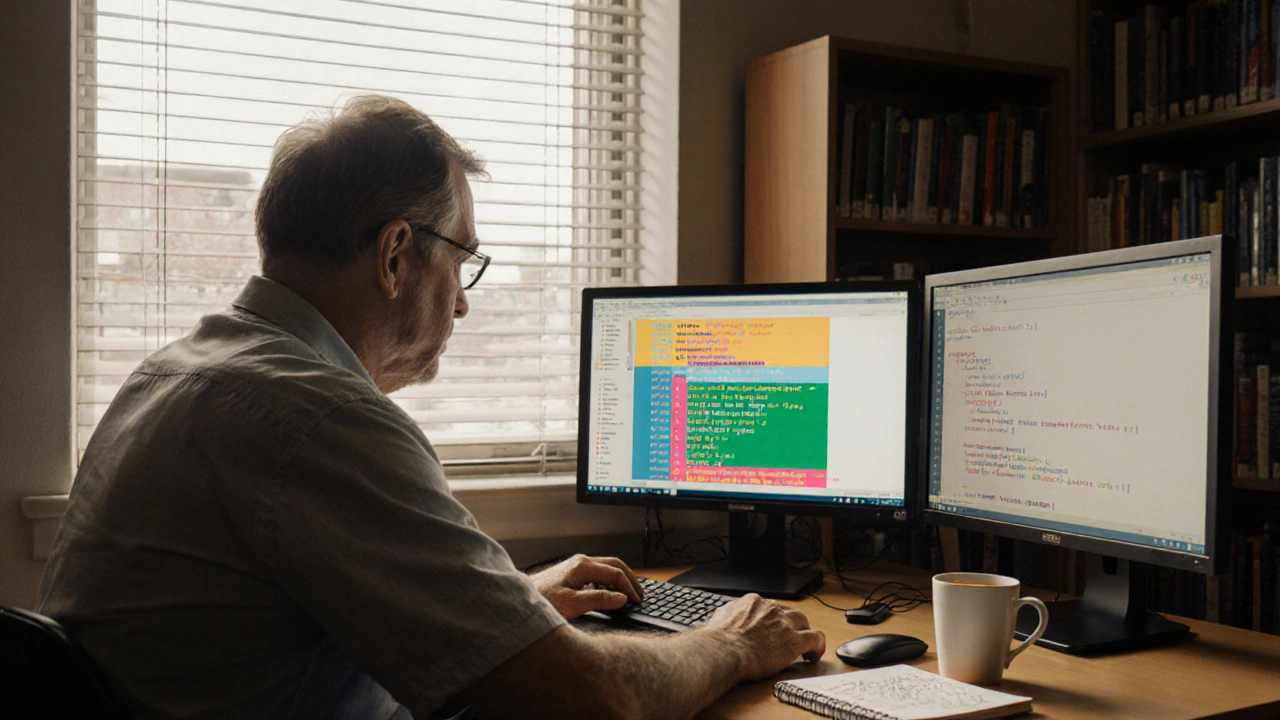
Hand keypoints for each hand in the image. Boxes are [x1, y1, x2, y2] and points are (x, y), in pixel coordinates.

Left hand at [530, 554, 643, 619]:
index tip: (636, 602)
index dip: (629, 588)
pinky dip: (608, 584)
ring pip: (606, 569)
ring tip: (628, 596)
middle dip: (630, 580)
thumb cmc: (542, 601)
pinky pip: (597, 575)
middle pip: (615, 565)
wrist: (519, 600)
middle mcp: (581, 562)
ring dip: (620, 581)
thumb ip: (599, 600)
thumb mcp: (572, 604)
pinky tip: (609, 596)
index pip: (615, 573)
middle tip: (640, 596)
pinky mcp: (572, 574)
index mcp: (583, 566)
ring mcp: (576, 566)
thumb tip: (622, 598)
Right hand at [703, 594, 825, 681]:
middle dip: (790, 624)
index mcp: (753, 602)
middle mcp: (771, 608)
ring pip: (804, 622)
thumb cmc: (718, 639)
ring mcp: (785, 623)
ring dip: (804, 632)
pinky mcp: (794, 641)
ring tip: (804, 647)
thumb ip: (728, 614)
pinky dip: (818, 646)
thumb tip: (725, 615)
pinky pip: (816, 638)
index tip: (770, 629)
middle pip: (788, 612)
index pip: (769, 607)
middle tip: (788, 637)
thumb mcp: (719, 617)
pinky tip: (813, 656)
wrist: (724, 650)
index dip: (772, 619)